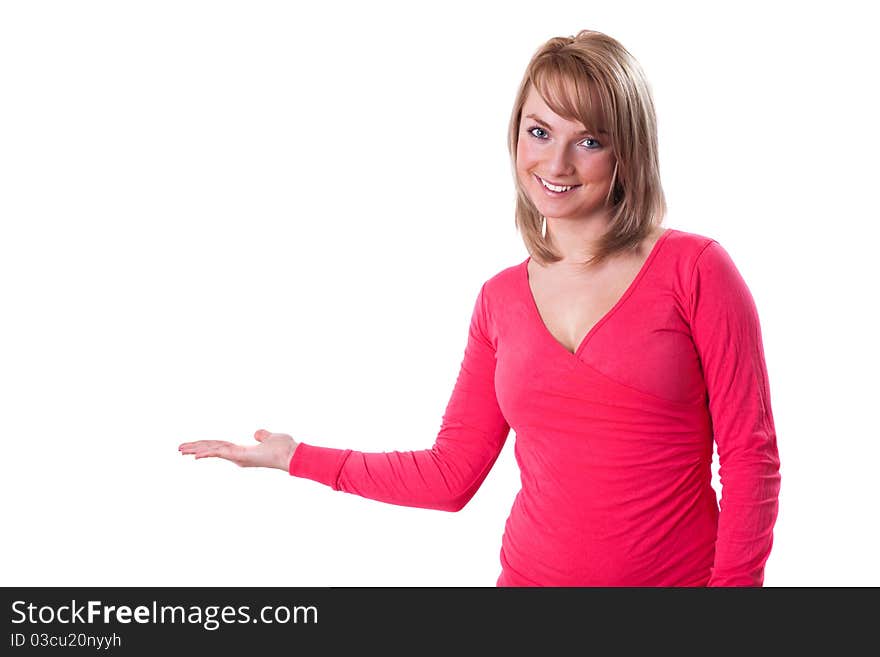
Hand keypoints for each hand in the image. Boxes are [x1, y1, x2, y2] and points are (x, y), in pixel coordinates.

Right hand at [178, 429, 298, 470]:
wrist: (292, 455)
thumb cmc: (285, 448)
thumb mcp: (271, 437)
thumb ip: (263, 435)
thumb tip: (256, 433)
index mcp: (242, 452)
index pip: (219, 446)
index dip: (205, 446)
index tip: (193, 448)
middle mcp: (237, 456)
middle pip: (211, 449)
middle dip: (195, 448)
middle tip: (179, 448)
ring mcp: (238, 456)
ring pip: (212, 450)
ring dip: (195, 449)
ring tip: (180, 449)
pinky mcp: (240, 455)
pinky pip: (219, 453)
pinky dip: (207, 453)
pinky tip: (195, 455)